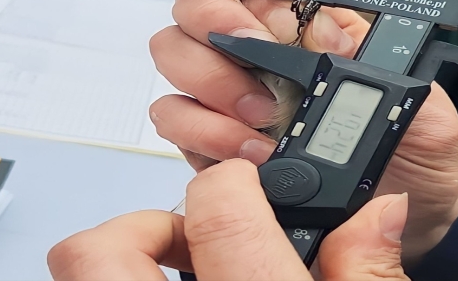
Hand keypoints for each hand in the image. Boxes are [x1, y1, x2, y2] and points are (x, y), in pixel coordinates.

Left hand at [48, 159, 409, 280]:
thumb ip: (368, 272)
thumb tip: (375, 211)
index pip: (217, 216)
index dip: (232, 185)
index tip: (246, 185)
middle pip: (93, 251)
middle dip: (134, 224)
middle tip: (180, 232)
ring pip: (82, 270)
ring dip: (126, 251)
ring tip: (183, 265)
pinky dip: (128, 273)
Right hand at [148, 0, 457, 262]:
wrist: (388, 230)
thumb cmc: (407, 166)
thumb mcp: (424, 116)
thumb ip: (385, 70)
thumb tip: (323, 35)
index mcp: (307, 35)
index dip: (253, 4)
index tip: (277, 36)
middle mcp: (256, 59)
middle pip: (195, 13)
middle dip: (215, 39)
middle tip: (256, 84)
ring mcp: (225, 98)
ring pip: (174, 60)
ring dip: (209, 90)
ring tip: (258, 126)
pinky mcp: (207, 140)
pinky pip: (173, 118)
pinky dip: (202, 134)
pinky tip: (246, 157)